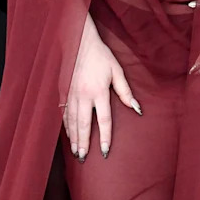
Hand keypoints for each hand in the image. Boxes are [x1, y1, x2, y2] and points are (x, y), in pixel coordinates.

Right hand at [63, 12, 141, 159]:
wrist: (79, 41)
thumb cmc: (101, 56)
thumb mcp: (117, 71)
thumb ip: (125, 92)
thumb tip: (136, 109)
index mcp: (98, 91)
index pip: (103, 120)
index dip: (105, 137)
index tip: (104, 151)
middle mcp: (83, 95)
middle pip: (83, 124)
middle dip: (84, 143)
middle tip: (84, 158)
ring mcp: (71, 94)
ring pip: (71, 121)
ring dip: (73, 138)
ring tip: (75, 152)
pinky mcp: (63, 91)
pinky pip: (63, 113)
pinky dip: (65, 126)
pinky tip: (68, 135)